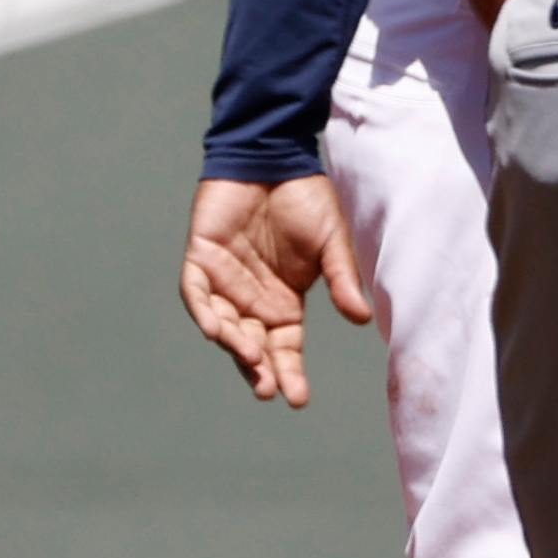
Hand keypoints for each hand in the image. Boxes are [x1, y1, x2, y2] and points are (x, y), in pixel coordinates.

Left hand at [179, 176, 369, 408]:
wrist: (275, 158)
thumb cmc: (307, 200)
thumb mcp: (333, 244)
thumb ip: (341, 280)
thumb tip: (360, 319)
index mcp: (284, 302)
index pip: (284, 348)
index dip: (289, 372)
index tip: (298, 398)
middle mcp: (252, 300)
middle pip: (252, 346)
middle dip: (259, 370)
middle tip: (268, 390)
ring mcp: (224, 282)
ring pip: (223, 325)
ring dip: (234, 345)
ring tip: (251, 360)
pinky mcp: (201, 259)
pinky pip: (196, 293)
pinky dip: (203, 311)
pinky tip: (216, 329)